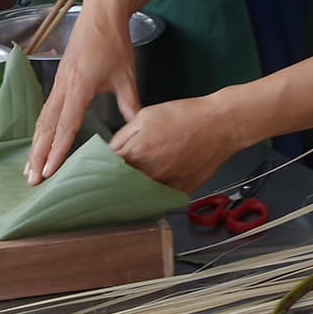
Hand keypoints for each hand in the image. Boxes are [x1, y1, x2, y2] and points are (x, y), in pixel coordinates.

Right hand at [28, 0, 140, 181]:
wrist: (100, 13)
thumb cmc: (114, 43)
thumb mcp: (126, 75)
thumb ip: (130, 104)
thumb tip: (138, 130)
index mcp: (79, 87)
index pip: (65, 126)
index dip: (57, 151)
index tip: (49, 172)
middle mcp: (63, 87)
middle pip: (45, 126)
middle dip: (37, 154)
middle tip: (31, 179)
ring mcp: (58, 82)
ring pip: (42, 118)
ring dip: (35, 143)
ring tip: (29, 167)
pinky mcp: (58, 79)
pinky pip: (45, 109)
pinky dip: (40, 128)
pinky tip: (39, 140)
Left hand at [109, 95, 245, 192]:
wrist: (219, 125)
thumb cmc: (185, 116)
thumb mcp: (145, 116)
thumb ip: (123, 135)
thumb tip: (109, 150)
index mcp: (138, 152)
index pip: (107, 167)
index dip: (98, 167)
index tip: (93, 168)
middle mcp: (150, 173)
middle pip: (121, 185)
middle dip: (112, 182)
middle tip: (107, 179)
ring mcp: (167, 184)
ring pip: (140, 195)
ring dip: (131, 191)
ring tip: (125, 185)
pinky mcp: (182, 190)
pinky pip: (160, 198)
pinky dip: (152, 195)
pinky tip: (149, 188)